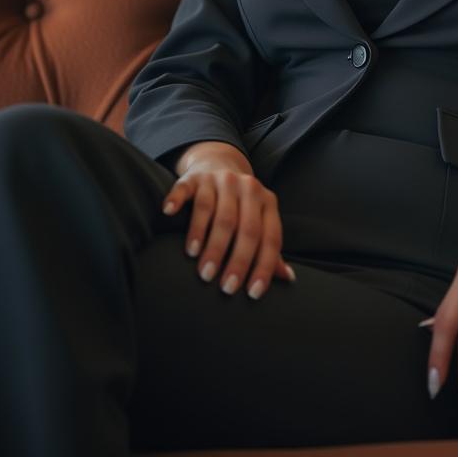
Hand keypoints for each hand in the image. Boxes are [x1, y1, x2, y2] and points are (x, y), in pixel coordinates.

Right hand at [161, 140, 295, 298]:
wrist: (219, 164)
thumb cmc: (241, 206)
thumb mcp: (260, 221)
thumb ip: (270, 249)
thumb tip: (288, 278)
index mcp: (266, 201)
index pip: (269, 236)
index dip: (263, 266)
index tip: (253, 294)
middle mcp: (246, 187)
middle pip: (242, 226)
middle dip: (234, 260)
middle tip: (224, 287)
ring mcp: (219, 180)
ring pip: (213, 210)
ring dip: (207, 240)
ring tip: (201, 267)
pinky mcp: (193, 177)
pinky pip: (184, 188)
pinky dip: (176, 200)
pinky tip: (168, 213)